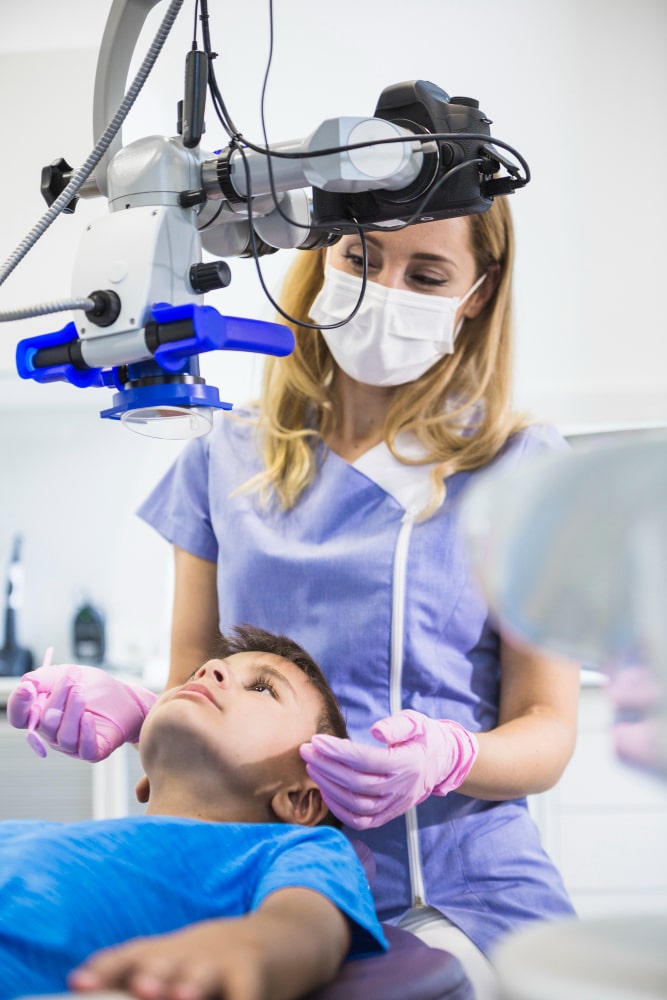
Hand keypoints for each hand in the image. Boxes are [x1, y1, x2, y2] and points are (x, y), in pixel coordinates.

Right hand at [7, 650, 156, 761]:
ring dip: (72, 711)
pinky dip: (85, 732)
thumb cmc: (96, 689)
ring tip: (81, 691)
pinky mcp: (92, 752)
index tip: (28, 688)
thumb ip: (45, 678)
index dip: (19, 704)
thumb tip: (26, 683)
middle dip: (57, 698)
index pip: (20, 717)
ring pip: (63, 735)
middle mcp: (53, 733)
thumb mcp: (70, 675)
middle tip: (71, 679)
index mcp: (42, 715)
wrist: (128, 699)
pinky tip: (89, 716)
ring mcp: (72, 745)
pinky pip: (84, 748)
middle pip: (43, 722)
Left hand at [68, 920, 265, 999]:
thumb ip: (137, 975)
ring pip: (205, 974)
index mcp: (165, 952)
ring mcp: (225, 959)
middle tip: (142, 988)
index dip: (105, 970)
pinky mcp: (257, 971)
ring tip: (183, 996)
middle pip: (166, 963)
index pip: (129, 957)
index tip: (80, 983)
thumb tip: (82, 987)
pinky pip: (248, 991)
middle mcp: (191, 952)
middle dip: (151, 977)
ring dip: (193, 986)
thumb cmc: (213, 961)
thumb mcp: (177, 962)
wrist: (282, 934)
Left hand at [300, 709, 478, 829]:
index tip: (316, 741)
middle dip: (327, 767)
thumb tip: (376, 731)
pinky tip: (325, 792)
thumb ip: (397, 725)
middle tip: (306, 751)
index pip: (365, 760)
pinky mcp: (390, 814)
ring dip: (329, 787)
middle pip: (356, 783)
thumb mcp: (416, 721)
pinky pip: (362, 821)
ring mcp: (395, 805)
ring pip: (357, 805)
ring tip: (312, 768)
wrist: (442, 761)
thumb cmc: (423, 737)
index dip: (338, 752)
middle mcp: (401, 788)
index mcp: (407, 763)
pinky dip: (340, 810)